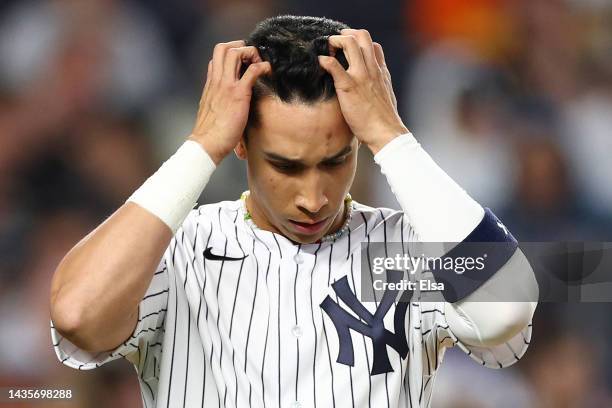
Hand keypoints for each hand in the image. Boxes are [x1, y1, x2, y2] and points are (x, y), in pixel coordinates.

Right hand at [188, 40, 270, 164]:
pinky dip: (263, 66)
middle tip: (252, 57)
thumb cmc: (210, 133)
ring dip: (251, 53)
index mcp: (210, 85)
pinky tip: (268, 71)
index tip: (242, 62)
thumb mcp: (210, 111)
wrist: (206, 144)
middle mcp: (217, 81)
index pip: (216, 58)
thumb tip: (223, 105)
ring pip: (235, 53)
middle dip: (240, 46)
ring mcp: (226, 86)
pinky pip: (252, 71)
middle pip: (223, 48)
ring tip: (260, 63)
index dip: (230, 54)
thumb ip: (216, 101)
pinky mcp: (238, 94)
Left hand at [318, 29, 408, 154]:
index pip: (373, 46)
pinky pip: (334, 65)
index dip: (359, 42)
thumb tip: (374, 84)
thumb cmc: (385, 120)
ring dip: (334, 41)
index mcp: (381, 72)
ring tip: (328, 51)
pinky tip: (320, 63)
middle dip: (345, 35)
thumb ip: (380, 84)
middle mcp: (372, 69)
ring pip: (349, 43)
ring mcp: (361, 76)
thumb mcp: (386, 95)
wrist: (386, 133)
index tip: (348, 50)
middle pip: (362, 36)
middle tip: (335, 44)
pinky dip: (324, 60)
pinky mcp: (349, 86)